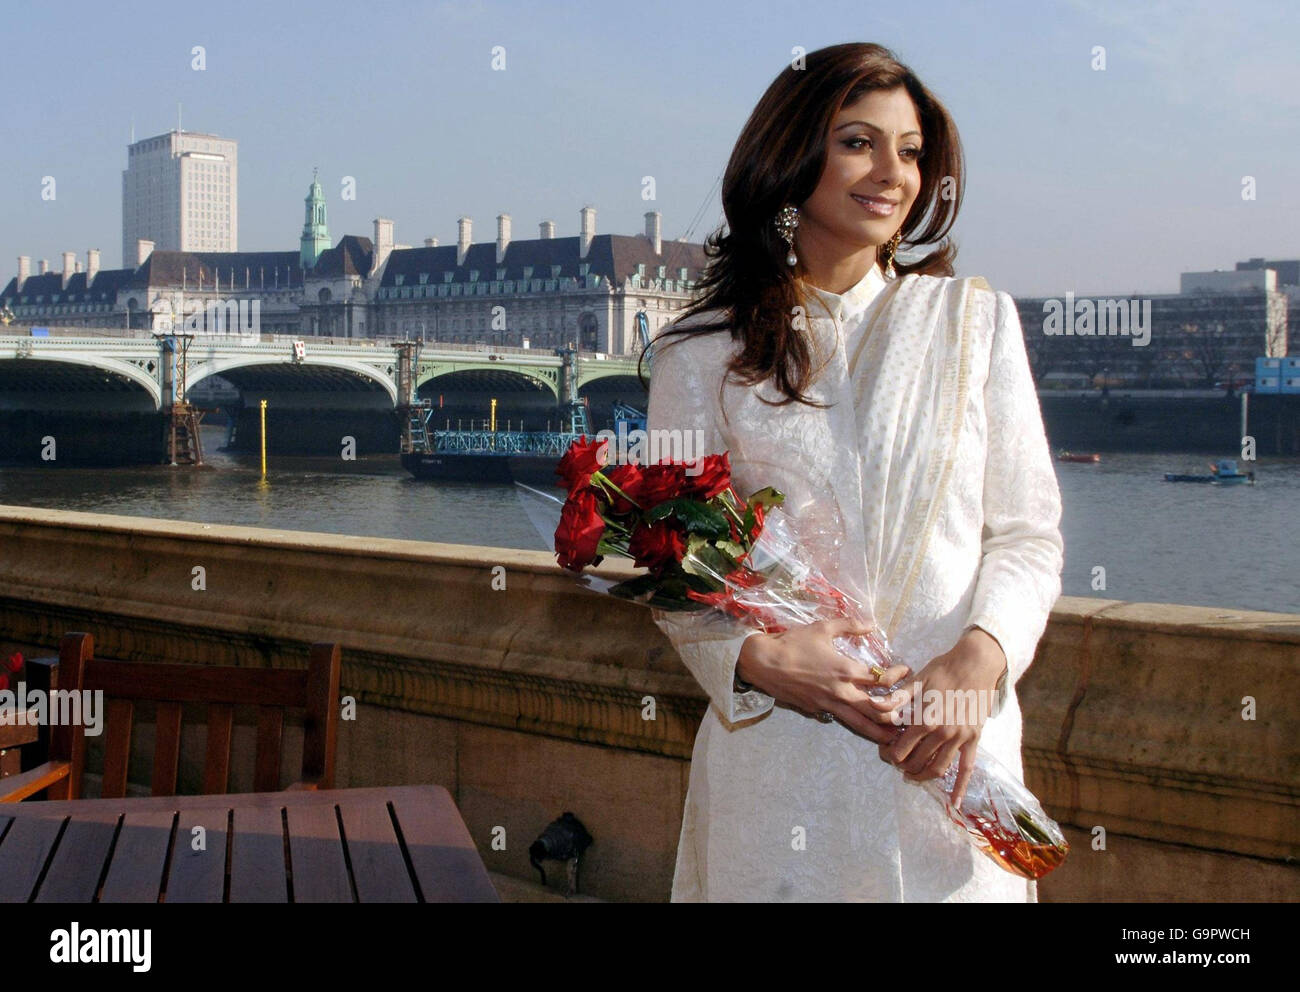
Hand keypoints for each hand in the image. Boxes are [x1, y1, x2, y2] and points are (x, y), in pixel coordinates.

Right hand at [736, 617, 911, 744]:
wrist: (763, 663)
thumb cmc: (793, 643)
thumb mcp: (822, 628)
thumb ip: (850, 625)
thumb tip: (872, 624)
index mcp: (845, 670)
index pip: (882, 680)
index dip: (898, 677)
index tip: (905, 672)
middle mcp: (841, 692)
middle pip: (878, 710)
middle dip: (897, 713)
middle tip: (909, 713)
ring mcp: (829, 705)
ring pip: (860, 724)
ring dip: (880, 731)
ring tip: (894, 738)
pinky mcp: (817, 711)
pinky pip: (840, 719)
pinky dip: (855, 724)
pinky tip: (861, 724)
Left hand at [876, 628, 1006, 807]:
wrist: (975, 664)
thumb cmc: (943, 669)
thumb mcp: (916, 681)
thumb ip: (896, 698)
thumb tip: (873, 706)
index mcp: (924, 719)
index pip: (900, 748)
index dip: (889, 754)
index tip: (885, 752)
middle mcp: (942, 733)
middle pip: (917, 761)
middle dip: (903, 766)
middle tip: (897, 764)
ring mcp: (959, 739)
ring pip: (938, 769)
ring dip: (923, 776)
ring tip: (913, 775)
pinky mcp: (973, 740)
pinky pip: (967, 769)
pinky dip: (960, 788)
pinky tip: (955, 804)